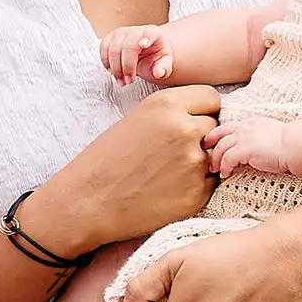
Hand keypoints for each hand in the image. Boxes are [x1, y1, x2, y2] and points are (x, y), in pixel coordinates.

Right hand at [22, 84, 221, 256]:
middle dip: (202, 138)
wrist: (86, 202)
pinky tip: (168, 190)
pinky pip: (210, 183)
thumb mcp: (138, 120)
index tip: (194, 122)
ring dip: (201, 163)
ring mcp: (194, 163)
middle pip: (216, 127)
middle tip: (174, 153)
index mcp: (167, 104)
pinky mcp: (197, 193)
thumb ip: (173, 115)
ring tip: (168, 172)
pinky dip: (195, 187)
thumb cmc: (106, 161)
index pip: (212, 98)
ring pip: (214, 156)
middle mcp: (185, 129)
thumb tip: (207, 117)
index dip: (205, 111)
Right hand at [101, 22, 174, 84]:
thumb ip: (164, 68)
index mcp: (154, 34)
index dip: (145, 38)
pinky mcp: (111, 37)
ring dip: (115, 69)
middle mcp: (137, 31)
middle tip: (129, 81)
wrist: (147, 51)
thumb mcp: (165, 63)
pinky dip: (106, 62)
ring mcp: (122, 32)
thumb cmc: (156, 56)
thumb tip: (159, 72)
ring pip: (113, 49)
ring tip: (122, 81)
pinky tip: (113, 71)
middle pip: (127, 46)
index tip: (143, 44)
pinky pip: (103, 48)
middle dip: (126, 67)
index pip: (149, 33)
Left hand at [207, 116, 292, 176]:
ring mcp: (244, 137)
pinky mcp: (244, 149)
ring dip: (215, 160)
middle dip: (210, 144)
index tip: (212, 143)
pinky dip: (224, 167)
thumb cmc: (290, 144)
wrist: (295, 146)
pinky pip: (227, 159)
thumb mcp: (272, 135)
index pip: (229, 126)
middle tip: (205, 154)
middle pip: (219, 134)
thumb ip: (260, 138)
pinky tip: (225, 174)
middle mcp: (245, 127)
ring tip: (214, 170)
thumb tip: (256, 149)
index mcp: (252, 122)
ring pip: (221, 147)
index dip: (218, 134)